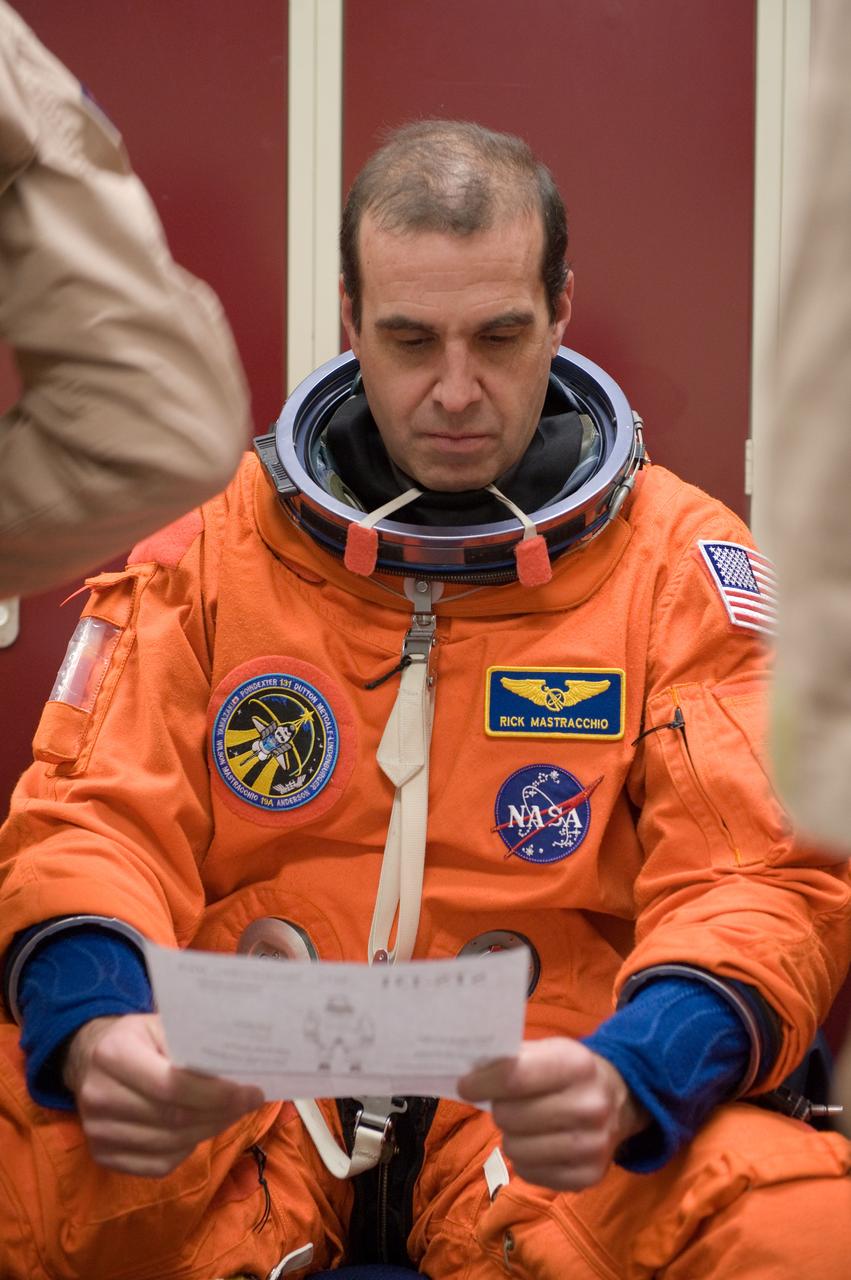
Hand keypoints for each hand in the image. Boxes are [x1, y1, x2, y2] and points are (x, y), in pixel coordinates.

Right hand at [63, 1013, 265, 1177]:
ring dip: (208, 1131)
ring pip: (169, 1144)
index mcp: (114, 1054)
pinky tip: (200, 1130)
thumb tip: (238, 1069)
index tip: (250, 1091)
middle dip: (220, 1113)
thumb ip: (191, 1044)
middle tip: (250, 1103)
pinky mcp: (101, 1155)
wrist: (89, 1060)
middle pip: (173, 1118)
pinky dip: (187, 1150)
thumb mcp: (160, 1025)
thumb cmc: (137, 1038)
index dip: (215, 1093)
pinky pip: (157, 1164)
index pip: (171, 1084)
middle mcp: (99, 1095)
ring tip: (231, 1114)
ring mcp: (97, 1130)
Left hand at [458, 1037, 647, 1190]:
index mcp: (576, 1065)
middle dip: (499, 1108)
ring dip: (511, 1136)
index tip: (465, 1085)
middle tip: (508, 1104)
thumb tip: (470, 1074)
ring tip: (525, 1125)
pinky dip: (525, 1160)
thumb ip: (512, 1058)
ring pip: (514, 1149)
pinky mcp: (588, 1177)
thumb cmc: (570, 1072)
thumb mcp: (549, 1049)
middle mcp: (589, 1106)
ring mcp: (591, 1146)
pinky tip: (539, 1143)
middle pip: (510, 1116)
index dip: (482, 1082)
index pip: (514, 1077)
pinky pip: (529, 1173)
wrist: (620, 1101)